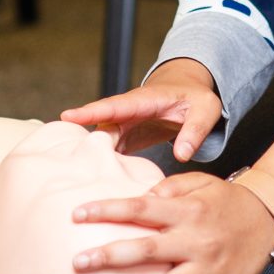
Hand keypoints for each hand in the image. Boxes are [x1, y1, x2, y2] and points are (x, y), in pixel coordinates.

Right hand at [60, 58, 221, 160]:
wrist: (187, 92)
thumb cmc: (196, 97)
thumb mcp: (206, 109)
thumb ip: (195, 130)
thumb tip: (182, 154)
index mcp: (145, 100)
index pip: (115, 105)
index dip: (92, 111)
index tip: (68, 116)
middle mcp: (129, 111)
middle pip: (102, 124)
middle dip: (83, 136)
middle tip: (67, 155)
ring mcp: (125, 124)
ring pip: (103, 139)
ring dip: (93, 155)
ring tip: (81, 176)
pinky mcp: (126, 137)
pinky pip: (111, 150)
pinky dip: (104, 163)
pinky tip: (100, 181)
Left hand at [72, 171, 273, 273]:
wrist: (270, 218)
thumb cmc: (228, 200)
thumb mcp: (201, 182)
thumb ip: (169, 188)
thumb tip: (141, 197)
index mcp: (188, 210)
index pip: (140, 209)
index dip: (108, 210)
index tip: (78, 214)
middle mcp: (196, 239)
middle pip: (147, 250)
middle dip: (109, 257)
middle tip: (78, 263)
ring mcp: (209, 268)